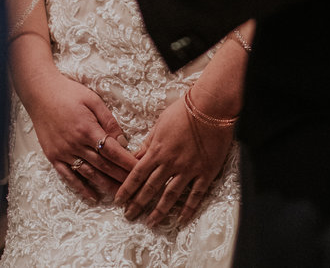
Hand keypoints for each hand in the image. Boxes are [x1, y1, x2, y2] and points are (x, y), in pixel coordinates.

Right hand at [24, 69, 136, 204]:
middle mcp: (76, 144)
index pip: (112, 151)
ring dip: (106, 186)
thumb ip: (108, 120)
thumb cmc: (68, 92)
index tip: (140, 170)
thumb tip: (123, 140)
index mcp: (87, 129)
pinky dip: (82, 188)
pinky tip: (93, 197)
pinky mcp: (53, 157)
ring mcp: (64, 153)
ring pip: (89, 174)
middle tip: (135, 189)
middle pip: (103, 165)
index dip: (127, 162)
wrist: (39, 93)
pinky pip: (69, 177)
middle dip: (121, 178)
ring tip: (120, 196)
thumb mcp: (92, 99)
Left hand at [115, 94, 232, 227]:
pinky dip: (188, 209)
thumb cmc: (183, 111)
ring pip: (170, 195)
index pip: (137, 174)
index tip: (119, 201)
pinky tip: (181, 219)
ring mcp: (188, 169)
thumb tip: (135, 157)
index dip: (127, 189)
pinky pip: (195, 195)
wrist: (210, 107)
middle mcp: (170, 162)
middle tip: (129, 216)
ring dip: (159, 211)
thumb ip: (148, 143)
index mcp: (158, 149)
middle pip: (151, 188)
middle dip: (138, 204)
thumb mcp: (160, 124)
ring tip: (150, 222)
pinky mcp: (205, 172)